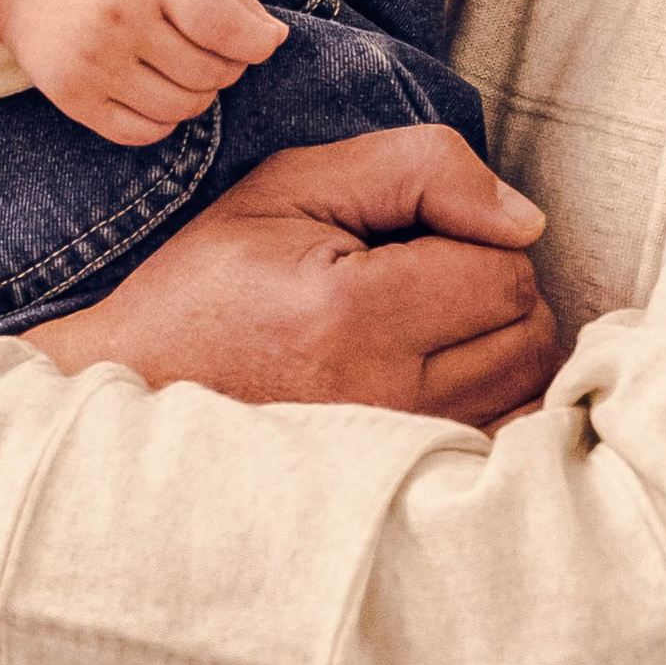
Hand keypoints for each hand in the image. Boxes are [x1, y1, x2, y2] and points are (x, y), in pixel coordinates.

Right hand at [0, 0, 287, 143]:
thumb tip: (272, 39)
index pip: (223, 28)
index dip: (256, 44)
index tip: (262, 43)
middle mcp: (117, 22)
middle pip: (208, 73)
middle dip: (230, 67)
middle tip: (218, 49)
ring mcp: (90, 63)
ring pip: (180, 108)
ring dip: (200, 95)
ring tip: (188, 67)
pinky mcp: (70, 97)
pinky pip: (141, 133)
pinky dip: (165, 120)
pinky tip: (159, 90)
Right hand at [22, 126, 560, 425]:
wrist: (137, 389)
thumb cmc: (213, 281)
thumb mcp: (293, 185)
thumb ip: (419, 169)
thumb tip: (525, 220)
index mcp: (351, 315)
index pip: (503, 270)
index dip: (472, 234)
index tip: (409, 237)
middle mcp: (382, 400)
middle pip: (528, 332)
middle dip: (493, 288)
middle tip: (419, 278)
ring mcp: (394, 459)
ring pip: (526, 389)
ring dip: (496, 345)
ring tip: (422, 325)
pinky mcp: (400, 495)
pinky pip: (503, 443)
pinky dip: (492, 402)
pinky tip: (436, 376)